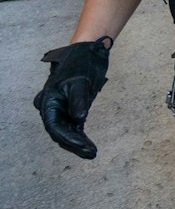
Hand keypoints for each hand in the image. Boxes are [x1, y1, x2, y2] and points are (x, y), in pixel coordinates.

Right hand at [34, 40, 110, 158]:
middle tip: (91, 153)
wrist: (86, 55)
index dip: (68, 138)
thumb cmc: (80, 66)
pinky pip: (73, 128)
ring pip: (66, 132)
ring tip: (92, 153)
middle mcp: (51, 108)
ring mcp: (61, 110)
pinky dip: (81, 137)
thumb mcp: (79, 82)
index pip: (55, 126)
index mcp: (48, 101)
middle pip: (59, 132)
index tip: (83, 145)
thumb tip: (79, 119)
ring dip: (78, 144)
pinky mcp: (71, 111)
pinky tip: (89, 147)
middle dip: (74, 144)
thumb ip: (78, 100)